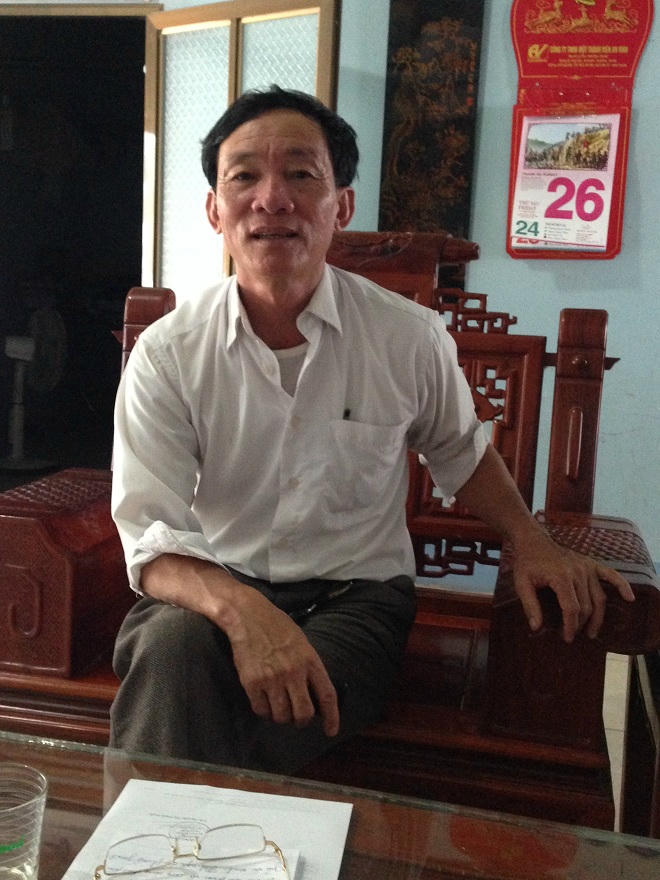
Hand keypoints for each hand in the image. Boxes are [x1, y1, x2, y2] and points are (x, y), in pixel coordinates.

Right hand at [225, 586, 339, 735]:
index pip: (327, 695)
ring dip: (281, 717)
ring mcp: (272, 679)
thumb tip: (315, 693)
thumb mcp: (302, 643)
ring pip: (282, 716)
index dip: (332, 717)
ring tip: (278, 707)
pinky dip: (264, 711)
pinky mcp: (252, 683)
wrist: (248, 616)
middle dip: (302, 721)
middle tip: (297, 719)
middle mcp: (293, 672)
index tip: (331, 731)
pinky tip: (264, 702)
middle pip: (303, 713)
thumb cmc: (277, 627)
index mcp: (310, 660)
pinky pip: (261, 710)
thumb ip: (309, 666)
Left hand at [512, 528, 634, 642]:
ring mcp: (587, 566)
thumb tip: (536, 628)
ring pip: (598, 598)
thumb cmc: (526, 563)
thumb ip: (529, 605)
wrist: (533, 540)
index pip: (571, 608)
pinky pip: (611, 575)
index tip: (567, 638)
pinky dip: (622, 586)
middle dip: (580, 624)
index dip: (570, 626)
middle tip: (572, 634)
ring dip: (597, 617)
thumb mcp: (521, 583)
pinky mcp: (592, 563)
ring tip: (591, 632)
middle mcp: (578, 571)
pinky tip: (629, 598)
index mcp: (561, 576)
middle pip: (586, 606)